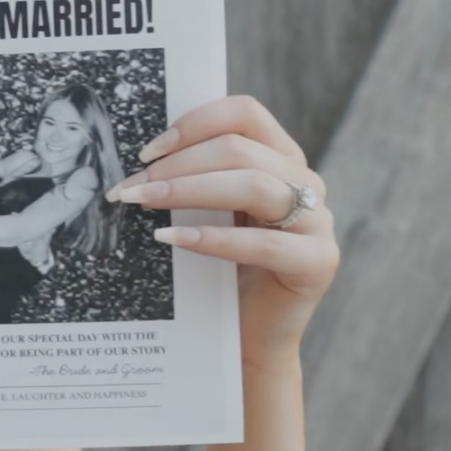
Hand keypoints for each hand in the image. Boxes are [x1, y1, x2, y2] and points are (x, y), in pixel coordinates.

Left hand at [112, 95, 340, 361]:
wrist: (245, 337)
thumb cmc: (218, 270)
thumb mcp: (206, 214)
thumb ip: (195, 180)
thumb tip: (140, 158)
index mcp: (280, 158)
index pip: (245, 114)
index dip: (194, 123)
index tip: (148, 151)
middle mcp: (305, 181)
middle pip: (240, 149)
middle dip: (177, 165)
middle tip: (131, 187)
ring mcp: (318, 221)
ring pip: (254, 186)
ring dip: (189, 191)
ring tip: (143, 204)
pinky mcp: (318, 262)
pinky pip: (264, 244)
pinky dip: (213, 238)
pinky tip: (171, 239)